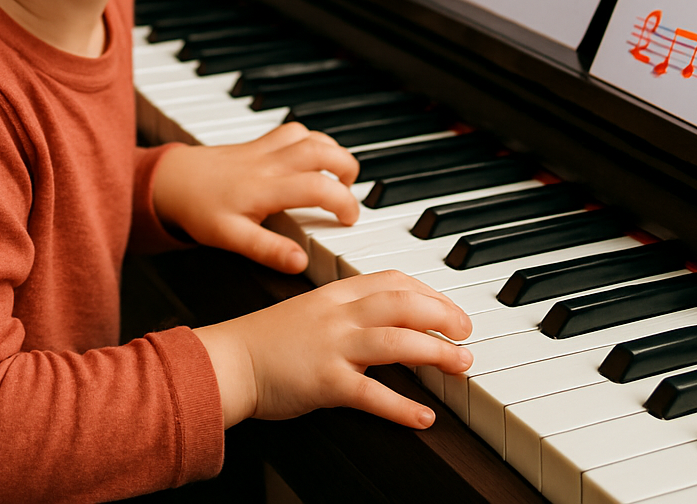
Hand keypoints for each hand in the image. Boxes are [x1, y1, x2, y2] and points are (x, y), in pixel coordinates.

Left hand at [152, 122, 359, 272]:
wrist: (172, 180)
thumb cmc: (199, 209)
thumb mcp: (231, 238)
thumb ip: (267, 249)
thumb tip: (300, 262)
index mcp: (265, 188)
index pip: (318, 187)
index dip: (343, 202)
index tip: (349, 219)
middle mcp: (269, 163)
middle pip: (320, 150)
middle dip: (347, 167)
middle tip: (351, 191)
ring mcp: (264, 149)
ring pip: (309, 135)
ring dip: (332, 150)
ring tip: (339, 173)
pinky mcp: (258, 142)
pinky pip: (292, 130)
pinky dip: (312, 139)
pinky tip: (312, 156)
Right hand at [193, 270, 473, 428]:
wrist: (230, 360)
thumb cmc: (267, 339)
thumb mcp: (311, 310)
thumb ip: (346, 310)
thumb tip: (387, 319)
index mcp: (335, 293)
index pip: (392, 280)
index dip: (428, 291)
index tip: (449, 307)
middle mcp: (337, 314)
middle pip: (401, 303)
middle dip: (442, 315)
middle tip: (466, 332)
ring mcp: (331, 346)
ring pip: (394, 340)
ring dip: (435, 352)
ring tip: (462, 365)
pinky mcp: (325, 382)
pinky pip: (371, 393)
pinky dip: (401, 406)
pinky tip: (424, 417)